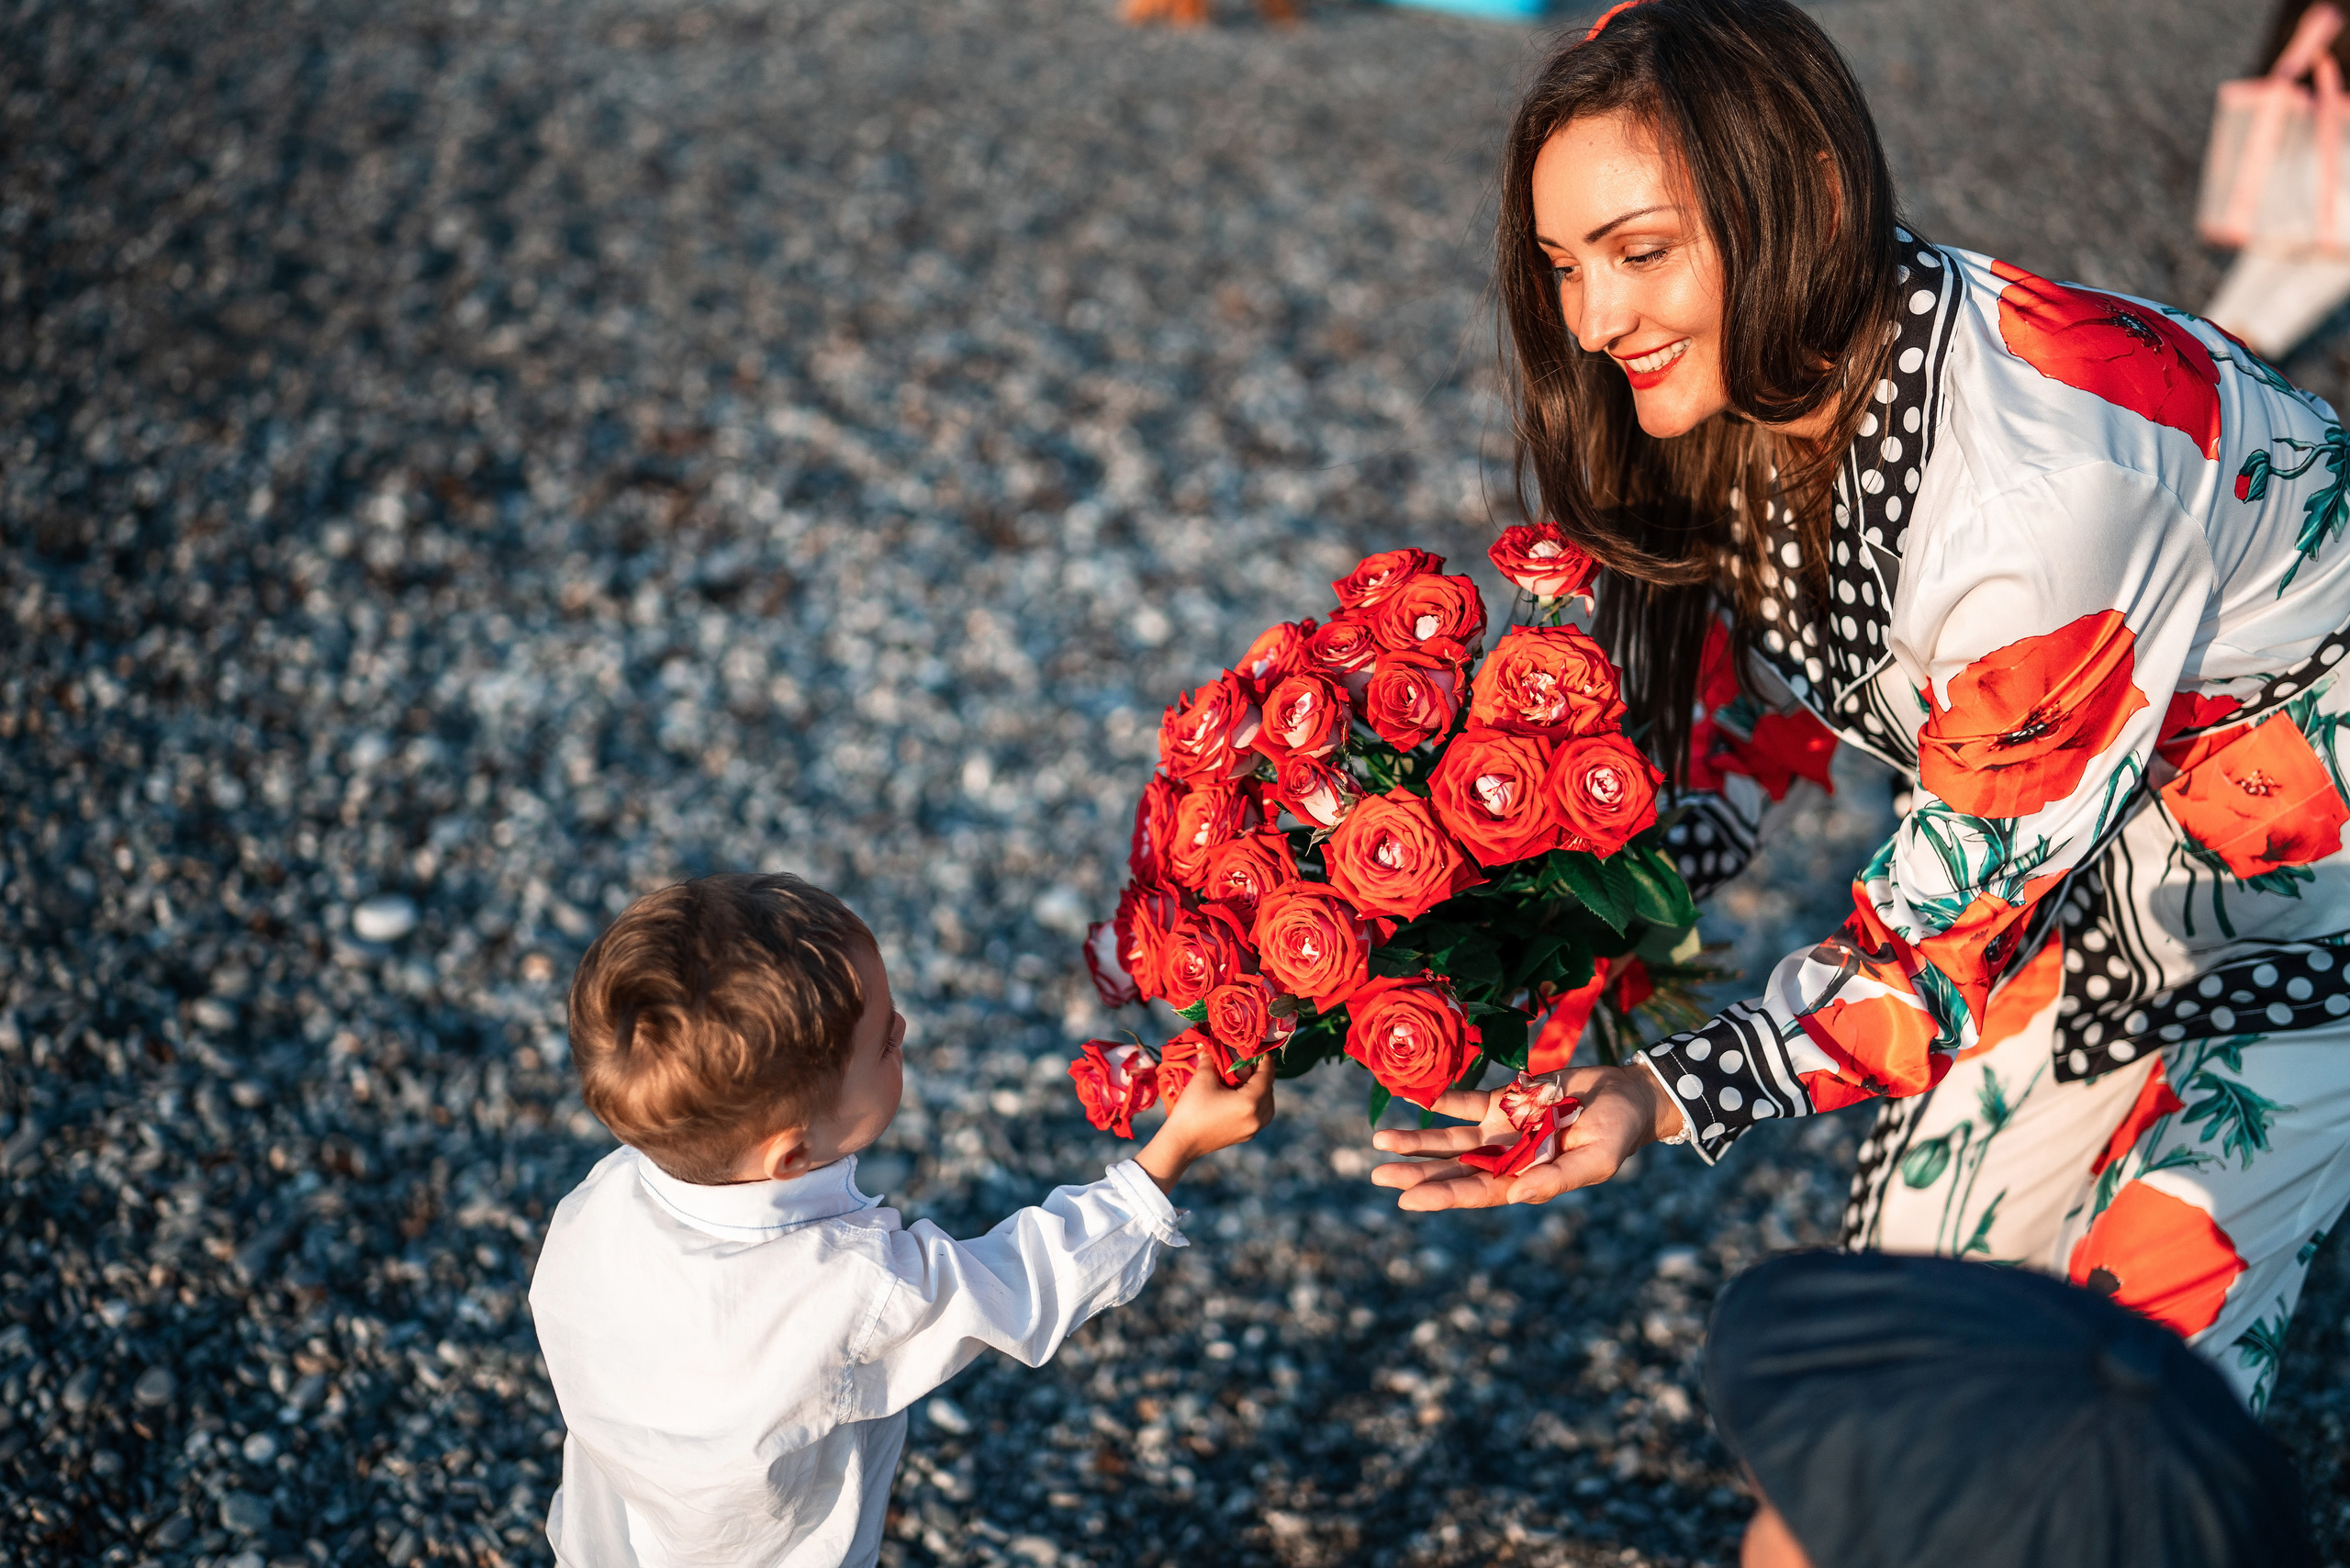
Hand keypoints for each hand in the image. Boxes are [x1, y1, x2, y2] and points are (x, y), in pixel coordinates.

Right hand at [1135, 1059, 1277, 1193]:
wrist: (1181, 1142)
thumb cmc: (1192, 1110)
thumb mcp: (1202, 1079)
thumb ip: (1211, 1059)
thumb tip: (1209, 1046)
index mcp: (1251, 1102)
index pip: (1267, 1075)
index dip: (1264, 1059)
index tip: (1258, 1049)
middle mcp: (1258, 1117)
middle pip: (1269, 1089)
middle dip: (1259, 1073)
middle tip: (1245, 1062)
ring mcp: (1254, 1129)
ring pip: (1267, 1103)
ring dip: (1259, 1088)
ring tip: (1242, 1078)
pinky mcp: (1247, 1135)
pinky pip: (1260, 1114)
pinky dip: (1255, 1101)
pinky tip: (1239, 1094)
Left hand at [1367, 1063, 1681, 1210]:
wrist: (1626, 1094)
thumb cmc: (1618, 1133)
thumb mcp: (1596, 1161)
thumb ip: (1558, 1179)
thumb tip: (1518, 1197)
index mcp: (1525, 1178)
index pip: (1476, 1192)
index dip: (1442, 1196)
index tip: (1407, 1201)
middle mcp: (1505, 1158)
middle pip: (1452, 1169)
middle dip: (1415, 1173)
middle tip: (1377, 1176)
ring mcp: (1500, 1129)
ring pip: (1450, 1139)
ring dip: (1417, 1140)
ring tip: (1380, 1141)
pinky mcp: (1503, 1100)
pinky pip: (1463, 1101)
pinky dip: (1439, 1100)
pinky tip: (1411, 1097)